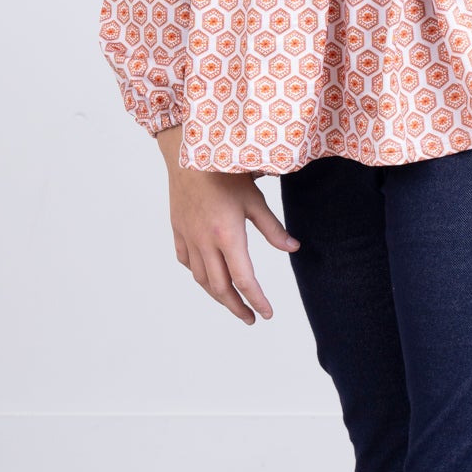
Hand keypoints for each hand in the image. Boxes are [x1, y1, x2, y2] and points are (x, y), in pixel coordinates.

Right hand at [154, 125, 298, 323]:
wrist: (188, 153)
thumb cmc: (225, 172)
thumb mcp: (254, 200)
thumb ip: (273, 229)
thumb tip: (293, 248)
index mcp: (227, 236)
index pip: (244, 280)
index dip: (257, 301)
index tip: (267, 314)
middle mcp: (205, 242)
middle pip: (220, 288)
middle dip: (236, 307)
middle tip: (250, 318)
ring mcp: (188, 237)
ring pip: (201, 278)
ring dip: (217, 295)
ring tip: (232, 303)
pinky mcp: (178, 230)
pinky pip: (186, 261)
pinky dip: (198, 274)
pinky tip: (207, 276)